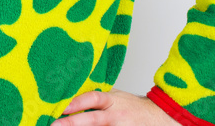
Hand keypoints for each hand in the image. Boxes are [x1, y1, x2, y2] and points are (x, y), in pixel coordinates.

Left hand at [51, 89, 178, 125]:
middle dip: (73, 123)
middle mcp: (116, 115)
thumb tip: (73, 91)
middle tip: (55, 125)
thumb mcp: (116, 95)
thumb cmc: (133, 106)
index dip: (78, 102)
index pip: (94, 98)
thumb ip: (98, 95)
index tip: (62, 107)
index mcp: (113, 100)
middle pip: (94, 119)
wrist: (159, 117)